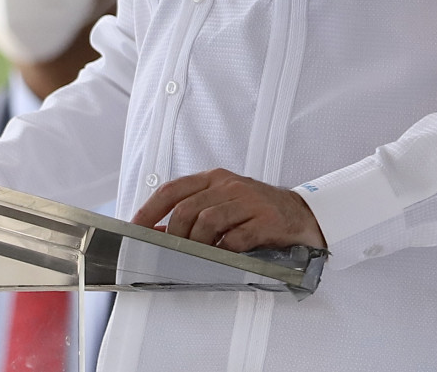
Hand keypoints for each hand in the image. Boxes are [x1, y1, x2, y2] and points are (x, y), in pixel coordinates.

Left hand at [131, 168, 326, 252]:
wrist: (301, 213)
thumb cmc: (256, 210)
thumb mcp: (222, 204)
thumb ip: (193, 213)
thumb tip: (158, 233)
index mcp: (214, 178)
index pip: (172, 190)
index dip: (150, 210)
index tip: (135, 229)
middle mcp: (229, 185)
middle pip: (187, 208)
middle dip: (174, 235)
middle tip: (170, 253)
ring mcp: (248, 201)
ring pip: (208, 222)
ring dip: (197, 245)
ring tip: (196, 257)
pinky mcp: (266, 220)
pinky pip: (236, 238)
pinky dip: (224, 251)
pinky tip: (222, 257)